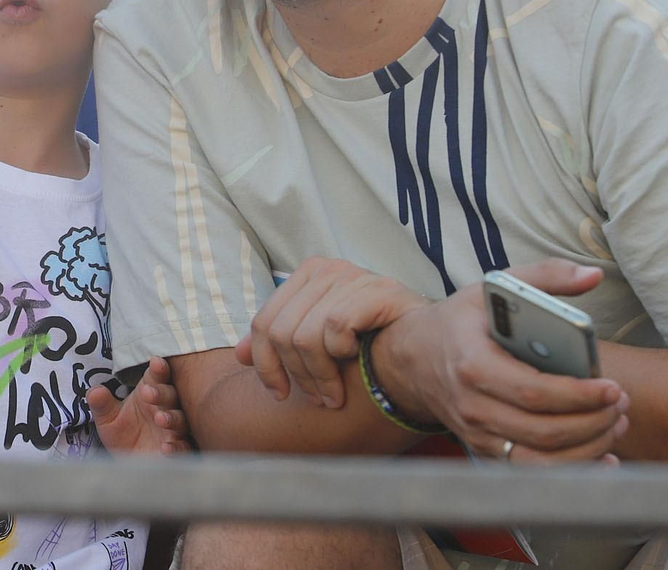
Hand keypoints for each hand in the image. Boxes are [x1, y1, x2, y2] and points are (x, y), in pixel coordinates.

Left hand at [88, 356, 191, 455]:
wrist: (128, 465)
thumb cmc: (122, 434)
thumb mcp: (107, 419)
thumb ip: (101, 404)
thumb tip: (94, 391)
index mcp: (150, 392)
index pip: (157, 376)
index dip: (158, 369)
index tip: (155, 361)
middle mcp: (165, 407)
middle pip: (170, 395)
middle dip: (161, 393)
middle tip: (147, 393)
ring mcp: (173, 429)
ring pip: (180, 419)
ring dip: (171, 418)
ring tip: (159, 418)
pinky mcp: (178, 450)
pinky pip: (182, 447)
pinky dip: (176, 447)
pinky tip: (166, 447)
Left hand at [233, 257, 428, 408]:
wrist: (429, 343)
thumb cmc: (374, 343)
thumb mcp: (321, 340)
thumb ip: (282, 342)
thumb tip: (238, 355)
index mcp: (307, 275)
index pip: (264, 322)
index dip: (265, 364)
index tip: (279, 393)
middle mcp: (326, 269)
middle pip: (280, 332)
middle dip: (296, 375)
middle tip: (319, 399)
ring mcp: (352, 276)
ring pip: (305, 336)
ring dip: (319, 376)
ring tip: (334, 394)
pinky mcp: (376, 290)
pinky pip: (335, 329)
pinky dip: (340, 354)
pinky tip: (355, 360)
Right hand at [373, 259, 629, 463]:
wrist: (412, 357)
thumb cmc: (460, 321)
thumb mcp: (491, 288)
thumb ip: (544, 277)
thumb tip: (592, 275)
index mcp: (473, 364)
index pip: (533, 392)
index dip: (578, 396)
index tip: (613, 387)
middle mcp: (472, 406)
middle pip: (544, 431)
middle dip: (593, 422)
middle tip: (621, 403)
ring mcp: (477, 434)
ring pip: (542, 460)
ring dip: (589, 447)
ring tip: (615, 423)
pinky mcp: (485, 451)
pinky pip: (534, 472)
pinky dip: (573, 469)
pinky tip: (603, 457)